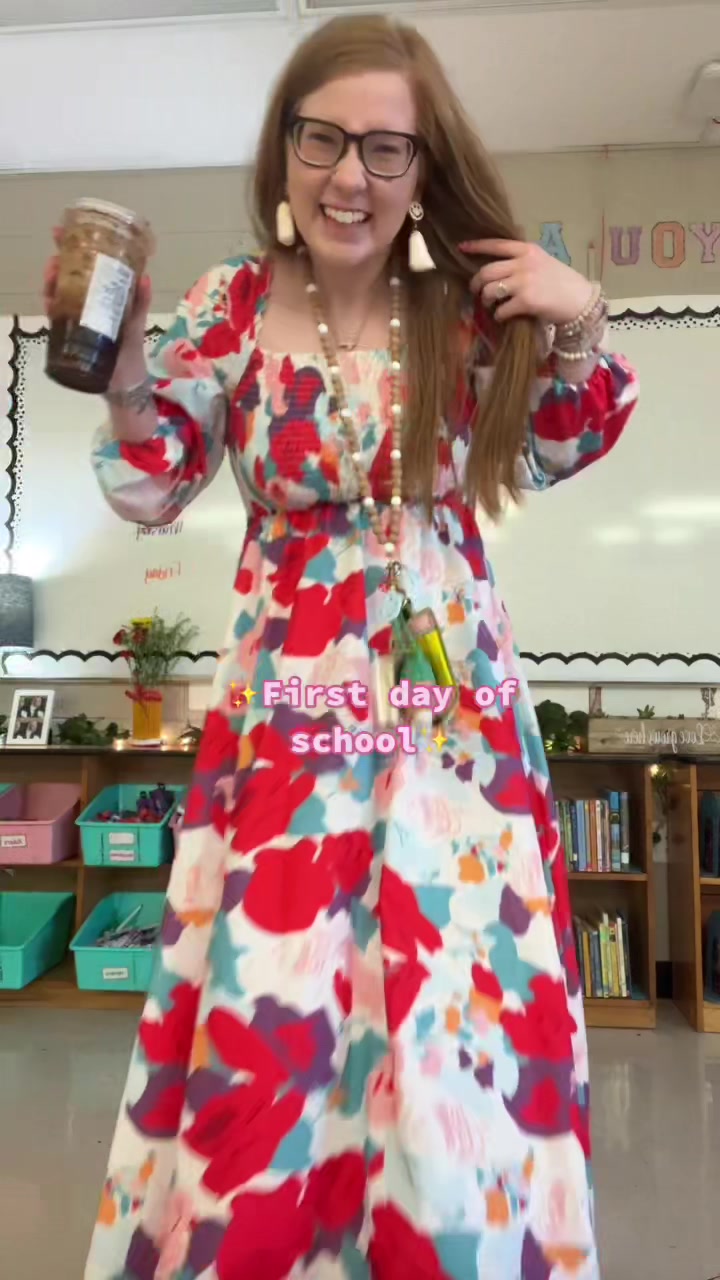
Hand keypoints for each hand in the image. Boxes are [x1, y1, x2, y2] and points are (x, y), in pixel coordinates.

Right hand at [42, 224, 152, 354]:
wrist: (126, 381)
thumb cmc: (131, 349)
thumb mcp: (136, 320)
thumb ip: (141, 301)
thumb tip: (146, 277)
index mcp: (103, 295)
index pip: (85, 265)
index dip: (72, 247)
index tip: (61, 231)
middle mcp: (86, 303)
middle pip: (67, 276)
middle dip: (59, 263)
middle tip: (57, 257)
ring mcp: (76, 317)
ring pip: (58, 293)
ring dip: (52, 281)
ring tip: (53, 274)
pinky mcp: (70, 334)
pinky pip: (57, 316)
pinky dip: (52, 306)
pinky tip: (51, 300)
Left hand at [459, 238, 593, 325]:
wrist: (580, 300)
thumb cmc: (562, 283)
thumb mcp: (543, 262)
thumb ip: (523, 261)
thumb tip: (498, 269)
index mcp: (528, 250)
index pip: (496, 244)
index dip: (476, 246)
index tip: (461, 248)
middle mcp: (524, 263)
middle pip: (486, 271)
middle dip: (476, 283)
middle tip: (476, 291)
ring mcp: (524, 282)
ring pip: (489, 290)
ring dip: (486, 300)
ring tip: (491, 305)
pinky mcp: (525, 301)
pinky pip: (501, 310)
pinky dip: (499, 315)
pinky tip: (504, 316)